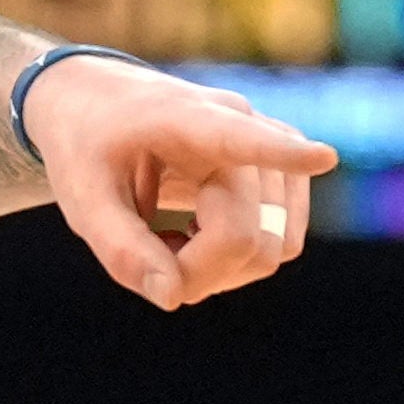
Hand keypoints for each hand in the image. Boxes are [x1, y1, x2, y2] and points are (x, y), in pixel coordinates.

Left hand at [17, 57, 335, 309]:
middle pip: (250, 237)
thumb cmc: (86, 148)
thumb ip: (120, 248)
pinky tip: (190, 239)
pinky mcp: (283, 174)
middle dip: (200, 272)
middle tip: (147, 262)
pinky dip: (236, 259)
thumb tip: (174, 298)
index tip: (322, 157)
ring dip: (220, 269)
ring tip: (165, 242)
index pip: (241, 139)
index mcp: (186, 119)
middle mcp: (246, 124)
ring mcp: (274, 149)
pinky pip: (281, 243)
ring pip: (276, 247)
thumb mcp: (82, 198)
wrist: (98, 105)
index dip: (283, 153)